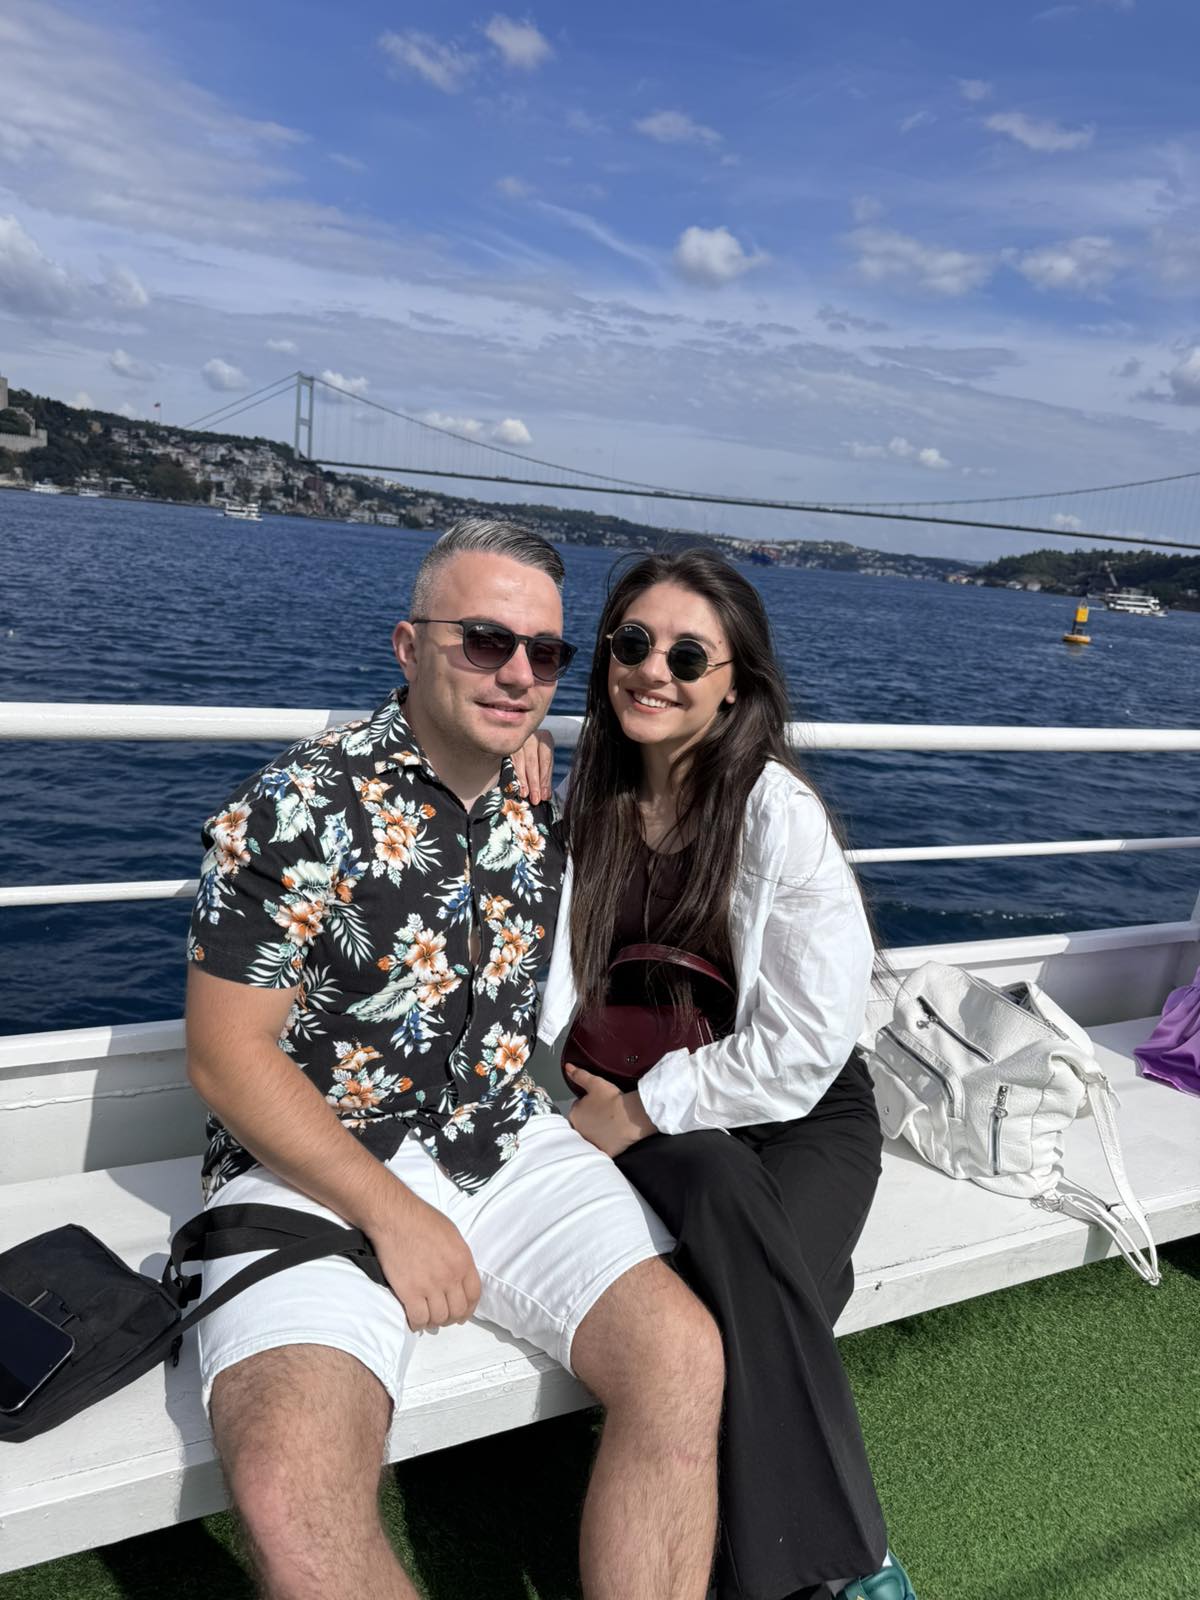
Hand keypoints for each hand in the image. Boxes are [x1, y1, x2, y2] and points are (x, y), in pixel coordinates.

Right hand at [366, 1187, 481, 1332]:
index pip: (474, 1295)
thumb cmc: (421, 1220)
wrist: (395, 1217)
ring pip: (439, 1318)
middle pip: (458, 1310)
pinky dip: (417, 1323)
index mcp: (463, 1261)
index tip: (463, 1312)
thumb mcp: (452, 1235)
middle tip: (444, 1318)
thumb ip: (459, 1257)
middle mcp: (450, 1276)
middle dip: (452, 1318)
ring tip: (428, 1318)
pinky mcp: (409, 1292)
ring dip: (434, 1322)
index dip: (469, 1308)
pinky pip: (418, 1318)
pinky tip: (415, 1320)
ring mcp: (430, 1286)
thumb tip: (459, 1275)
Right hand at [511, 727, 554, 804]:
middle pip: (533, 761)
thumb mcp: (543, 761)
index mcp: (545, 738)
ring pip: (520, 761)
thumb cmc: (535, 752)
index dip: (545, 779)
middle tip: (535, 799)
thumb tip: (546, 796)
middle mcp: (531, 736)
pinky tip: (513, 784)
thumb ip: (545, 777)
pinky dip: (512, 773)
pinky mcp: (506, 744)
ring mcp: (517, 738)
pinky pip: (509, 760)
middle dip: (534, 782)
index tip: (544, 795)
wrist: (517, 736)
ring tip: (525, 794)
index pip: (546, 761)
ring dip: (522, 780)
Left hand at [565, 1064, 657, 1157]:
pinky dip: (606, 1144)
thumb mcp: (594, 1083)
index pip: (577, 1109)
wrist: (630, 1116)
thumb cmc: (613, 1100)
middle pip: (583, 1124)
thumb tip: (568, 1068)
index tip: (597, 1104)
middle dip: (590, 1120)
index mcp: (574, 1114)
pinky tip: (613, 1138)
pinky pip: (603, 1149)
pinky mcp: (604, 1152)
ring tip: (610, 1125)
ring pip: (592, 1136)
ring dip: (597, 1132)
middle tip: (604, 1114)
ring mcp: (591, 1143)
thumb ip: (579, 1075)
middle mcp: (579, 1131)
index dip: (587, 1105)